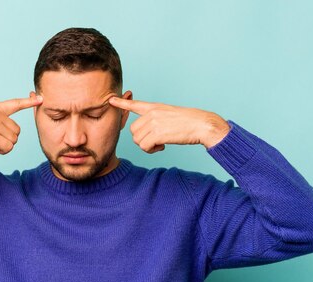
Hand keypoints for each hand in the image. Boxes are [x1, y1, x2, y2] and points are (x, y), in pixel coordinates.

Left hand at [108, 97, 229, 151]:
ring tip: (160, 144)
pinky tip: (162, 146)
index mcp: (155, 107)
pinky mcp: (157, 132)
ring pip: (138, 140)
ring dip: (148, 146)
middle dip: (142, 140)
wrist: (201, 124)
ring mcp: (154, 122)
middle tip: (156, 142)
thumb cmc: (189, 123)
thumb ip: (156, 120)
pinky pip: (144, 146)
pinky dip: (151, 150)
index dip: (121, 103)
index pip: (134, 104)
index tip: (110, 100)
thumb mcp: (170, 115)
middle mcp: (152, 113)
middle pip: (133, 131)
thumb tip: (147, 134)